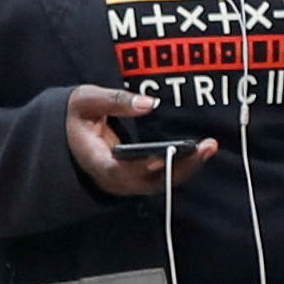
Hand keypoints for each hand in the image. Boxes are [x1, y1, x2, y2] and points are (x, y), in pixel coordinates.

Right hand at [66, 85, 217, 196]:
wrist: (73, 135)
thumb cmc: (79, 116)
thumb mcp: (86, 101)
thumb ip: (114, 100)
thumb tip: (148, 103)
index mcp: (95, 159)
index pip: (117, 170)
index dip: (139, 167)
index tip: (160, 158)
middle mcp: (113, 177)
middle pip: (148, 181)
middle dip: (177, 166)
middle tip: (203, 148)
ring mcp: (128, 181)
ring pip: (161, 183)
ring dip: (188, 167)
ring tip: (209, 147)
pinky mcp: (141, 179)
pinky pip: (165, 178)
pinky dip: (185, 166)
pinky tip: (202, 150)